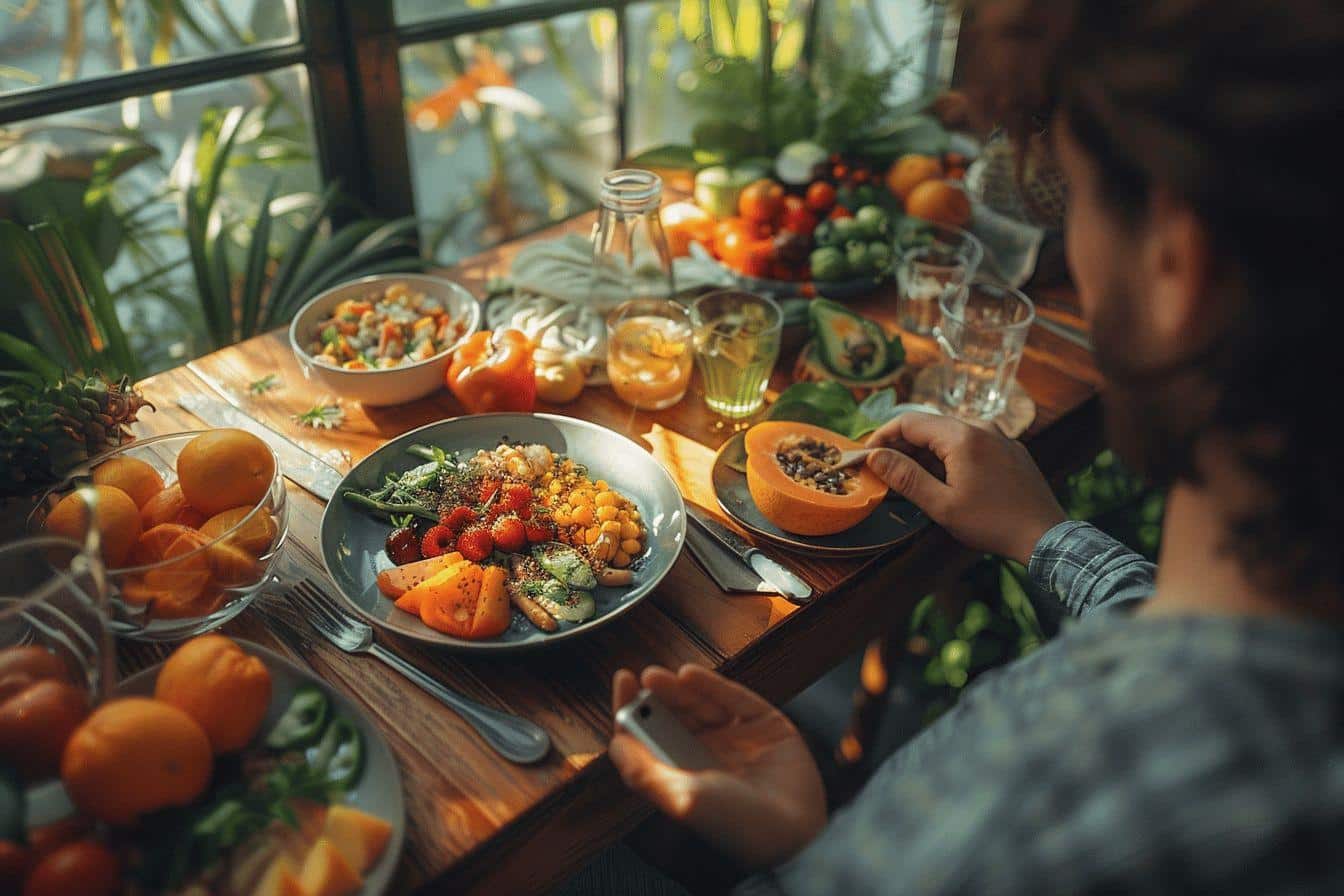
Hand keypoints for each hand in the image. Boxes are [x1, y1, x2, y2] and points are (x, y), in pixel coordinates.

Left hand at [609, 664, 825, 869]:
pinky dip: (711, 684)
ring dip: (677, 688)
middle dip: (657, 696)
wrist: (793, 834)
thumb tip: (615, 744)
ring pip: (702, 703)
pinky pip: (734, 698)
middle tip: (642, 677)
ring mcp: (738, 738)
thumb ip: (644, 773)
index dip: (636, 710)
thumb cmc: (735, 826)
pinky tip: (689, 675)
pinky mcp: (765, 725)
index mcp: (685, 774)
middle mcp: (709, 754)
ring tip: (656, 677)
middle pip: (676, 715)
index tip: (623, 684)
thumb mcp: (680, 798)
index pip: (654, 737)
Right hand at [864, 412, 1065, 564]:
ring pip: (950, 434)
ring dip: (925, 452)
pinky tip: (943, 479)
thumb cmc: (992, 523)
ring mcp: (999, 436)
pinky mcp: (1010, 449)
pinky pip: (971, 442)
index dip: (882, 437)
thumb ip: (906, 477)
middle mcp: (981, 427)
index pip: (909, 422)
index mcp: (962, 436)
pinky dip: (949, 455)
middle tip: (882, 470)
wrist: (1046, 535)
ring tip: (909, 478)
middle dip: (902, 445)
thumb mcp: (942, 505)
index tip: (866, 456)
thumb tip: (874, 456)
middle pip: (929, 425)